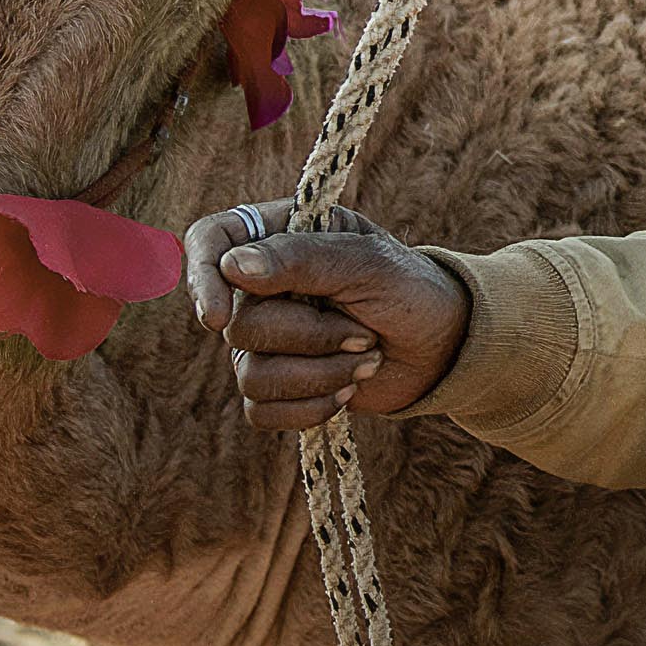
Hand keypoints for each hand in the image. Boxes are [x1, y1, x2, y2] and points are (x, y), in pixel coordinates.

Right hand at [183, 202, 468, 430]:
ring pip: (250, 374)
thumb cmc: (410, 290)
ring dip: (319, 373)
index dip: (203, 276)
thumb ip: (303, 258)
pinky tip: (348, 388)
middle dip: (310, 336)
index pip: (211, 240)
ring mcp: (266, 339)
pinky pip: (261, 410)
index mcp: (281, 236)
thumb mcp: (368, 262)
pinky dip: (311, 406)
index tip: (220, 318)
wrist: (442, 347)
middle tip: (363, 330)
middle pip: (238, 325)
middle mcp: (262, 288)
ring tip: (366, 357)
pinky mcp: (277, 385)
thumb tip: (234, 267)